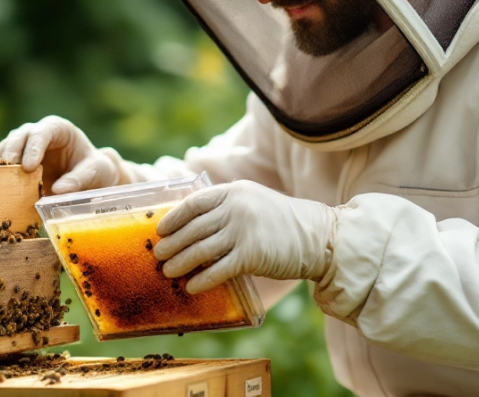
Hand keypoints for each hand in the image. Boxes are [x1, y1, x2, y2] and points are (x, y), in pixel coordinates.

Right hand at [0, 116, 118, 193]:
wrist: (91, 177)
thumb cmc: (95, 168)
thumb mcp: (96, 172)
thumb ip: (79, 179)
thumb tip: (58, 190)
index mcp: (58, 129)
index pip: (42, 132)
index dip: (33, 147)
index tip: (29, 167)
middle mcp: (38, 134)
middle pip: (19, 136)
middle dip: (12, 152)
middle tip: (8, 170)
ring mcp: (25, 147)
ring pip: (7, 148)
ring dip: (3, 164)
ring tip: (1, 180)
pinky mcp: (19, 163)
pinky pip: (5, 165)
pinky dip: (1, 174)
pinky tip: (0, 186)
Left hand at [153, 180, 336, 293]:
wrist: (320, 238)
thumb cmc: (285, 224)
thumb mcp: (254, 203)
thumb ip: (228, 208)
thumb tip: (194, 226)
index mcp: (234, 192)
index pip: (194, 204)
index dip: (173, 218)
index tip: (160, 230)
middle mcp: (235, 208)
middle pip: (192, 229)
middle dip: (172, 245)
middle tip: (158, 256)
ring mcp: (243, 231)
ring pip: (200, 250)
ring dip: (180, 263)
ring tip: (168, 273)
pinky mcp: (251, 255)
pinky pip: (217, 270)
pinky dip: (201, 280)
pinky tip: (191, 287)